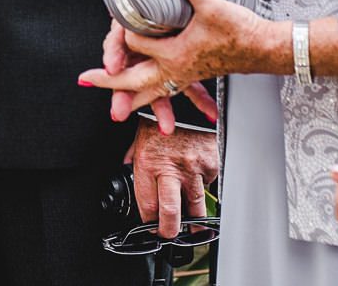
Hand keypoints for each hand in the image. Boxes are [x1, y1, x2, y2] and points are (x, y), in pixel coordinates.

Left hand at [80, 0, 255, 122]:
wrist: (266, 49)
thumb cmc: (241, 33)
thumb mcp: (213, 5)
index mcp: (175, 55)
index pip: (135, 44)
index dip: (126, 31)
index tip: (122, 16)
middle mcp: (177, 69)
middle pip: (134, 81)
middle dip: (108, 82)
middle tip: (84, 80)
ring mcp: (186, 74)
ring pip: (151, 92)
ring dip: (131, 96)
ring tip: (114, 106)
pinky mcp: (196, 73)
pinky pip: (168, 91)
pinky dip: (155, 95)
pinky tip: (153, 96)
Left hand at [127, 122, 215, 237]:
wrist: (187, 102)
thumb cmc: (161, 118)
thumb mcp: (140, 136)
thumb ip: (134, 157)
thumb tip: (126, 170)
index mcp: (147, 162)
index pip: (147, 204)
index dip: (148, 221)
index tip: (151, 226)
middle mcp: (169, 167)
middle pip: (170, 212)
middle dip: (169, 231)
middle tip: (169, 235)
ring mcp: (192, 168)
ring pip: (195, 208)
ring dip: (194, 223)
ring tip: (192, 230)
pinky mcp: (211, 166)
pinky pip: (209, 186)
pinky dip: (205, 188)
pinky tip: (199, 183)